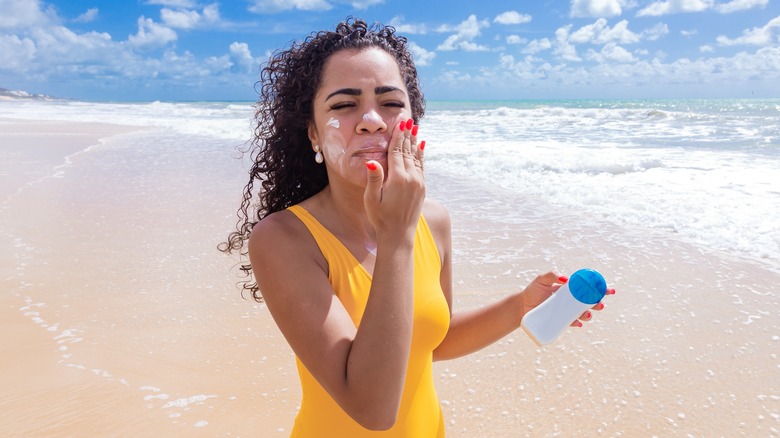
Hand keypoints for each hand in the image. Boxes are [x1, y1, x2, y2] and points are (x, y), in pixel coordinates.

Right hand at [364, 118, 424, 239]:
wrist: (398, 235)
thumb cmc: (380, 218)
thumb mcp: (371, 199)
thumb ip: (373, 178)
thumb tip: (371, 160)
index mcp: (397, 178)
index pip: (397, 151)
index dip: (398, 136)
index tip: (400, 123)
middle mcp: (411, 178)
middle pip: (408, 151)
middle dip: (407, 135)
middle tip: (408, 120)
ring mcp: (419, 183)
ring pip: (416, 157)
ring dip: (414, 142)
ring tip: (415, 128)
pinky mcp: (422, 188)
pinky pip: (421, 166)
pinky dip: (420, 154)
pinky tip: (421, 147)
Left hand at [520, 272, 614, 326]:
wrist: (522, 306)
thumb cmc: (533, 291)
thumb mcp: (541, 280)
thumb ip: (551, 275)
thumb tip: (565, 279)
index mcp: (569, 289)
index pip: (587, 288)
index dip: (599, 289)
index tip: (609, 290)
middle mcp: (570, 300)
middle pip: (589, 302)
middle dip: (597, 303)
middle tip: (600, 304)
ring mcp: (566, 311)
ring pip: (582, 313)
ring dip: (588, 315)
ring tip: (587, 315)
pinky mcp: (561, 321)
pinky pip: (572, 323)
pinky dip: (576, 323)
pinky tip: (577, 323)